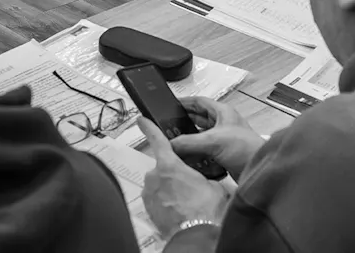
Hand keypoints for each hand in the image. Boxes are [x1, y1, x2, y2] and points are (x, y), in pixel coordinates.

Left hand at [140, 119, 230, 239]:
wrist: (196, 236)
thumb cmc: (205, 212)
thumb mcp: (213, 186)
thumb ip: (202, 176)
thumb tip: (204, 180)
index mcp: (170, 165)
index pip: (156, 139)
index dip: (148, 127)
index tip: (141, 120)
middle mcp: (155, 177)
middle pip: (163, 168)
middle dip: (174, 175)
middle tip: (190, 188)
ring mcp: (149, 194)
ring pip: (159, 185)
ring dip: (170, 190)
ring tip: (187, 203)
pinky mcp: (148, 209)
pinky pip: (156, 199)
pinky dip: (165, 203)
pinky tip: (180, 211)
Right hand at [170, 96, 266, 179]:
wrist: (261, 172)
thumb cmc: (246, 149)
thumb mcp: (213, 141)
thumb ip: (188, 142)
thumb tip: (169, 144)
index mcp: (222, 113)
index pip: (198, 101)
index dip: (183, 102)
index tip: (168, 106)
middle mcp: (223, 124)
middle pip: (198, 119)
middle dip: (183, 123)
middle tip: (167, 128)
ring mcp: (224, 140)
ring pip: (201, 136)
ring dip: (188, 140)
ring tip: (173, 143)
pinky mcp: (224, 155)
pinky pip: (205, 152)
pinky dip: (196, 154)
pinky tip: (186, 158)